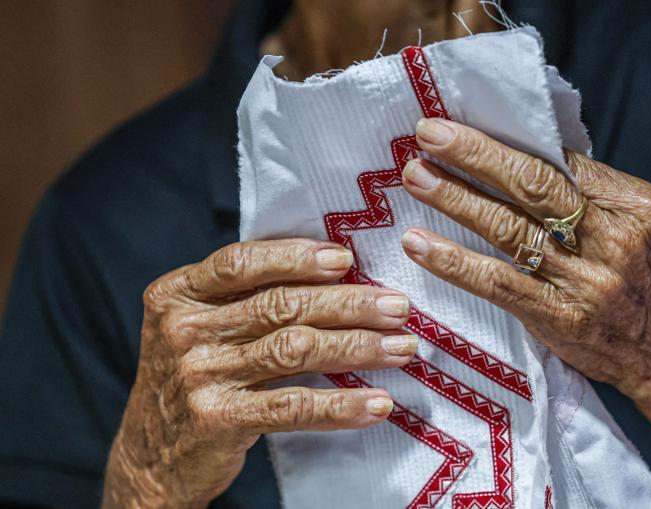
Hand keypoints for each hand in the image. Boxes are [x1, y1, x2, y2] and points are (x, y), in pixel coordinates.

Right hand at [103, 239, 415, 507]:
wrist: (151, 456)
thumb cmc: (192, 376)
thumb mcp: (198, 326)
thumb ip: (242, 298)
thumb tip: (334, 269)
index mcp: (177, 294)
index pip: (240, 262)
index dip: (296, 257)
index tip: (346, 258)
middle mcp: (184, 330)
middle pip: (280, 304)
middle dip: (348, 303)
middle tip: (398, 306)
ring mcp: (199, 376)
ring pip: (295, 350)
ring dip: (357, 347)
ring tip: (402, 348)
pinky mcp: (219, 420)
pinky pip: (293, 407)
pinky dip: (341, 405)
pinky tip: (377, 403)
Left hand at [399, 118, 650, 507]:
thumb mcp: (649, 227)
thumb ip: (598, 196)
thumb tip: (532, 160)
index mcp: (636, 206)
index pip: (563, 162)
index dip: (508, 141)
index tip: (465, 125)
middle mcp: (612, 238)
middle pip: (533, 185)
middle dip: (476, 155)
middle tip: (429, 133)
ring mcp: (584, 280)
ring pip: (509, 229)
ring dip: (455, 199)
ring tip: (416, 176)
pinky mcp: (559, 317)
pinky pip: (497, 283)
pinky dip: (454, 262)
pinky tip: (420, 245)